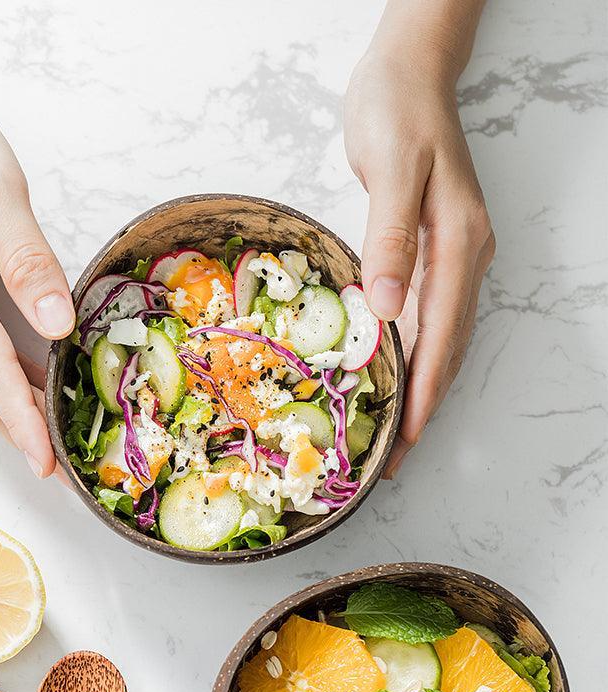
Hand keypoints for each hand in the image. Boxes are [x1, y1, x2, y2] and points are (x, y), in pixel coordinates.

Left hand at [344, 48, 494, 476]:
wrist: (409, 72)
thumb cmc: (397, 112)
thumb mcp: (393, 170)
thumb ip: (390, 239)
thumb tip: (386, 310)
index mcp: (458, 243)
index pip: (443, 335)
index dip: (425, 392)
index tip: (408, 439)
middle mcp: (465, 256)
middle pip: (448, 348)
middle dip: (424, 407)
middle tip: (395, 459)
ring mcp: (455, 255)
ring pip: (442, 338)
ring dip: (421, 387)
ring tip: (396, 433)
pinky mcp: (436, 250)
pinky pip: (431, 317)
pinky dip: (415, 354)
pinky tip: (397, 375)